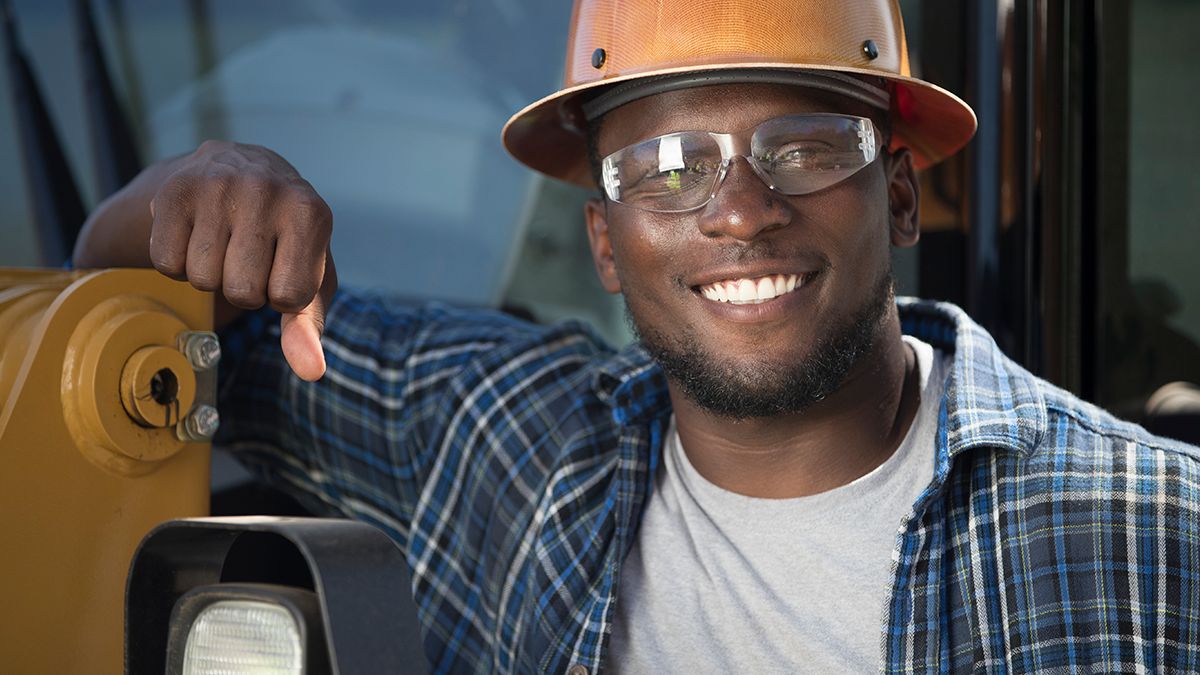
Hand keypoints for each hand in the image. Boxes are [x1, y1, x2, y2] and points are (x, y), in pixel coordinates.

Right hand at [147, 141, 336, 380]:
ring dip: (211, 276)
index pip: (290, 297)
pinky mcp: (174, 190)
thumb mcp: (308, 276)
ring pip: (202, 278)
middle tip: (250, 257)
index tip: (282, 269)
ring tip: (225, 244)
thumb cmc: (284, 238)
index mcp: (310, 212)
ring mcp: (217, 186)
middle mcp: (265, 190)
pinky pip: (166, 263)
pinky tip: (196, 235)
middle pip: (242, 291)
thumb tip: (311, 371)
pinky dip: (178, 263)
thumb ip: (308, 324)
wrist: (240, 170)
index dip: (281, 296)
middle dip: (244, 288)